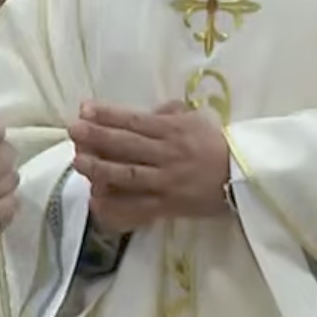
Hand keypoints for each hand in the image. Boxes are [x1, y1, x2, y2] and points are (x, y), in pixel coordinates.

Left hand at [69, 101, 229, 231]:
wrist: (243, 178)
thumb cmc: (217, 145)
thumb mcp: (197, 120)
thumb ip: (171, 113)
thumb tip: (150, 109)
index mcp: (173, 130)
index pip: (134, 120)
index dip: (108, 114)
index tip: (84, 108)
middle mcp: (167, 154)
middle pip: (126, 144)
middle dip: (97, 136)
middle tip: (73, 130)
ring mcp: (165, 182)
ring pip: (127, 174)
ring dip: (99, 167)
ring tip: (78, 160)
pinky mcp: (167, 206)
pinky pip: (137, 207)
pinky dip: (115, 205)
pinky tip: (96, 200)